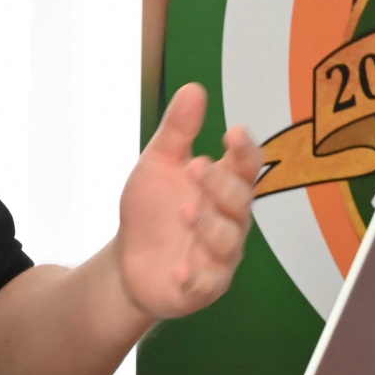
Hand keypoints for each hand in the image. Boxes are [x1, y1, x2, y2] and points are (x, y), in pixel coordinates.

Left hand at [115, 83, 259, 320]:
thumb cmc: (153, 210)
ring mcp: (220, 255)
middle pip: (241, 202)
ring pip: (228, 241)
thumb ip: (177, 131)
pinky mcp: (204, 286)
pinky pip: (209, 283)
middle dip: (222, 185)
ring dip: (210, 226)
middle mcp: (229, 220)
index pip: (247, 166)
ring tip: (186, 212)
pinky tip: (180, 269)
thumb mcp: (157, 165)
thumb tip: (193, 89)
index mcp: (223, 187)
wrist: (128, 261)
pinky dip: (197, 277)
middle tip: (196, 167)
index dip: (245, 150)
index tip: (232, 132)